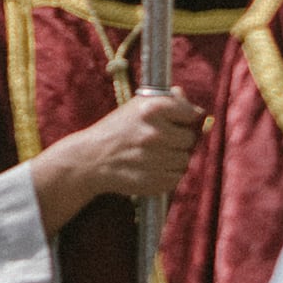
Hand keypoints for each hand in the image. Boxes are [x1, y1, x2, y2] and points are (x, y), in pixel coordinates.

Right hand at [29, 89, 203, 226]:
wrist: (91, 159)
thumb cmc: (116, 129)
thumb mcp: (136, 106)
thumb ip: (165, 101)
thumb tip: (191, 103)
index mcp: (151, 109)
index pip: (190, 112)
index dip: (187, 117)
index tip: (180, 120)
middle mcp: (154, 133)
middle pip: (189, 138)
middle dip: (180, 139)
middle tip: (164, 139)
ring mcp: (154, 158)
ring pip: (184, 160)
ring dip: (174, 158)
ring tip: (155, 155)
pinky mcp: (154, 180)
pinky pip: (176, 177)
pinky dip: (168, 174)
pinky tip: (152, 167)